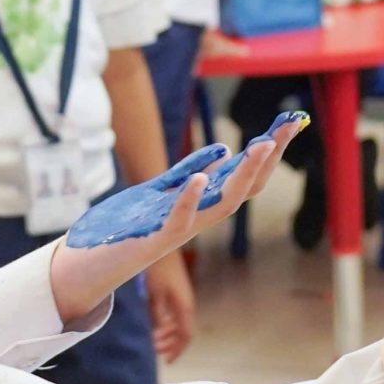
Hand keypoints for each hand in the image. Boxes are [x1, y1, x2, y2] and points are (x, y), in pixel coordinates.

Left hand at [49, 117, 306, 317]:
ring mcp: (180, 231)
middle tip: (287, 126)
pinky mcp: (154, 239)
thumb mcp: (161, 191)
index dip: (271, 150)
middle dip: (268, 158)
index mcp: (202, 206)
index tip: (291, 120)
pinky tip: (202, 179)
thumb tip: (223, 151)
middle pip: (246, 189)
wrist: (91, 262)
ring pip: (223, 206)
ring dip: (244, 176)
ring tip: (260, 144)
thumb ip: (189, 173)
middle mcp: (199, 220)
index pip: (248, 177)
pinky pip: (178, 220)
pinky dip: (191, 200)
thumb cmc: (127, 227)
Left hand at [147, 253, 195, 361]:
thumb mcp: (155, 294)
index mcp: (184, 306)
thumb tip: (157, 331)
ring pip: (178, 323)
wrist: (163, 244)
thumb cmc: (158, 268)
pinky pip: (174, 314)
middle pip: (182, 332)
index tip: (168, 361)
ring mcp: (182, 298)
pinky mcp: (176, 291)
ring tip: (154, 338)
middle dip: (169, 343)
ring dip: (167, 333)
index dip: (177, 350)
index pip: (185, 335)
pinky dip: (166, 322)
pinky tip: (157, 322)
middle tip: (154, 348)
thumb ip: (157, 314)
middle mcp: (186, 304)